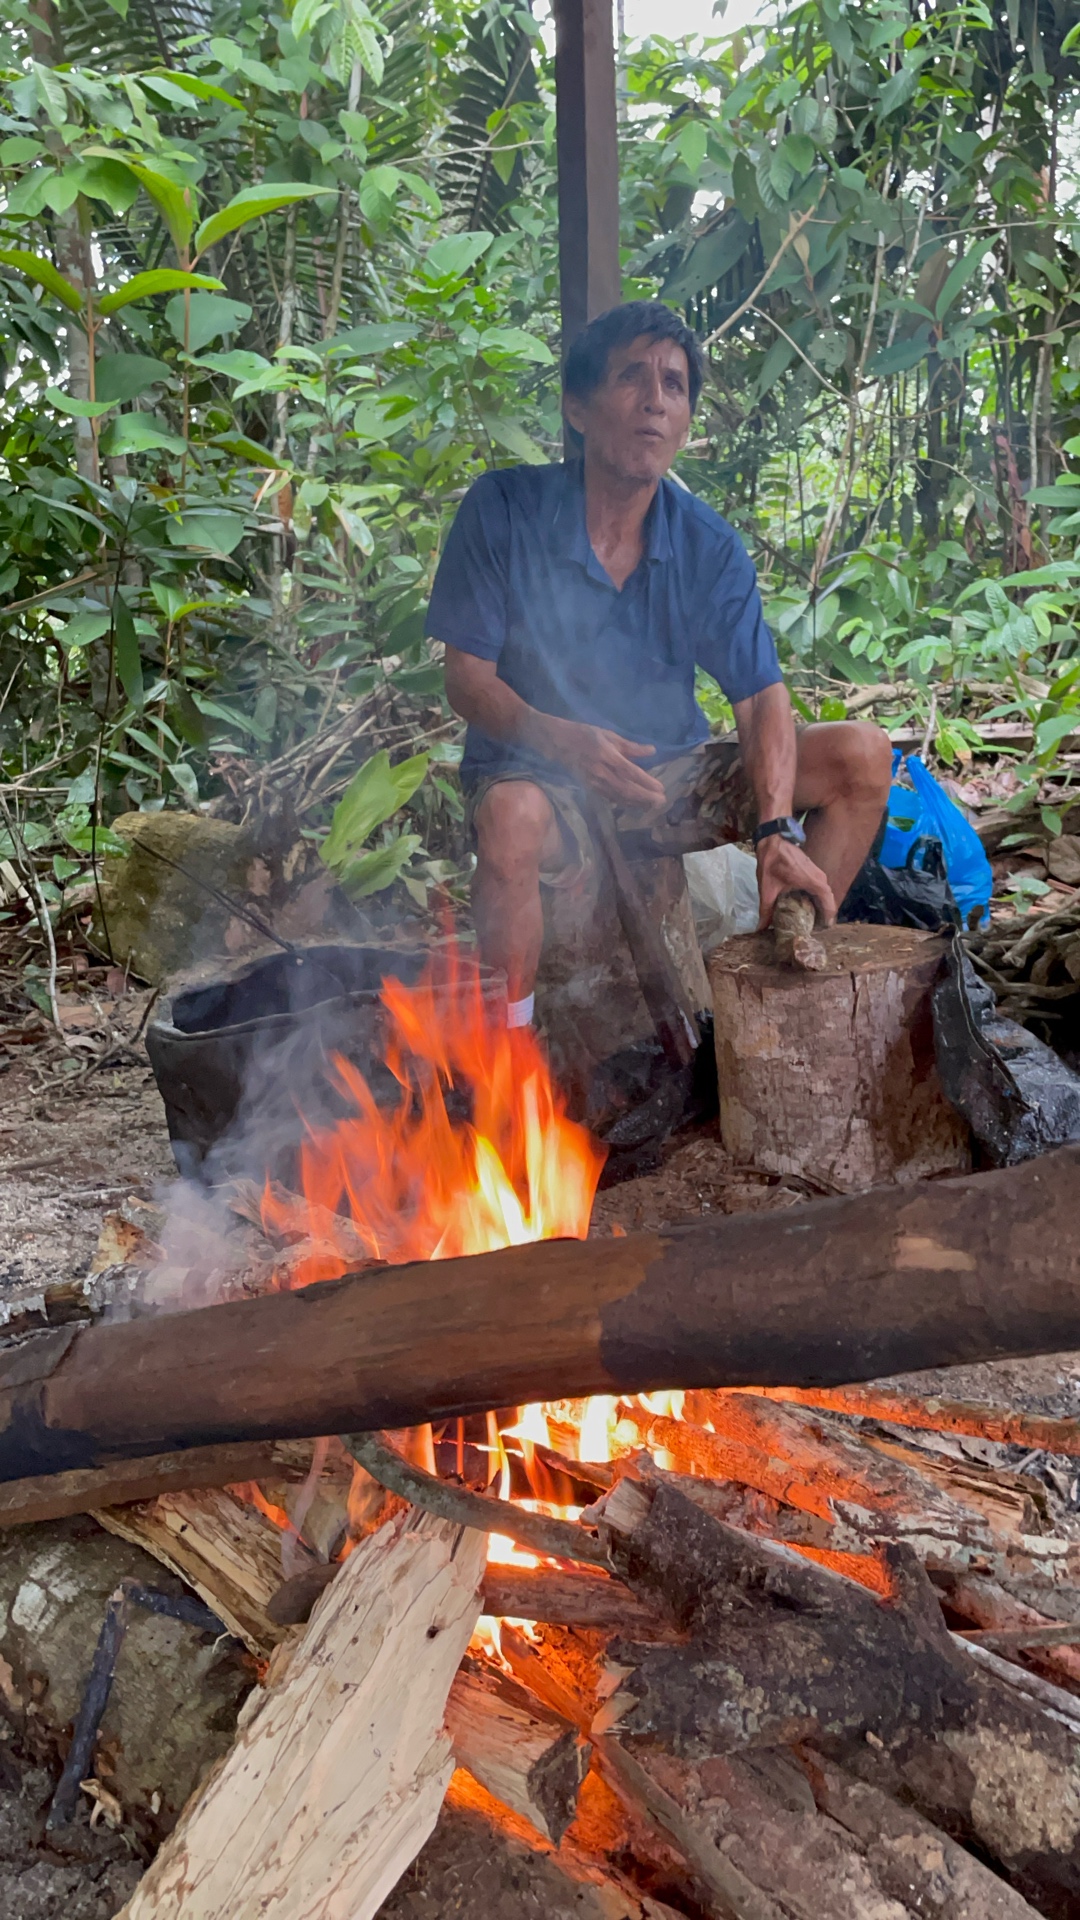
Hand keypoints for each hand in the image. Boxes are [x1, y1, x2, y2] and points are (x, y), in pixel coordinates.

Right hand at [549, 720, 667, 806]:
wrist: (558, 743)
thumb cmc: (585, 735)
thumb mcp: (609, 735)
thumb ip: (631, 746)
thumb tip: (652, 751)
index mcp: (607, 756)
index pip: (631, 772)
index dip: (646, 782)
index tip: (661, 788)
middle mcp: (602, 772)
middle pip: (627, 789)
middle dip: (645, 797)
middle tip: (661, 802)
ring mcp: (595, 782)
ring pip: (619, 797)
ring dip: (637, 803)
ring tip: (653, 805)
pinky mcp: (590, 788)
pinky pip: (610, 798)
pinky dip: (625, 803)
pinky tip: (636, 805)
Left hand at [756, 834, 835, 929]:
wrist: (773, 840)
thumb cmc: (772, 862)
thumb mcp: (767, 890)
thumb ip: (766, 911)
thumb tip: (760, 929)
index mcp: (814, 883)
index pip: (829, 905)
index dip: (826, 920)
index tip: (819, 932)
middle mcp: (821, 878)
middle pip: (828, 902)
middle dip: (823, 916)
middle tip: (813, 930)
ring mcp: (819, 873)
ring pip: (825, 895)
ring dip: (820, 907)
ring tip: (811, 922)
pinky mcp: (814, 871)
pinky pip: (820, 889)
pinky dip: (816, 899)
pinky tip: (807, 907)